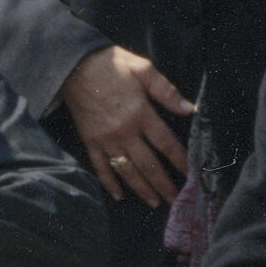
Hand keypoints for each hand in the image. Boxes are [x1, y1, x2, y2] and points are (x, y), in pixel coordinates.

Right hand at [60, 47, 194, 206]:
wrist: (74, 65)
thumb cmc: (112, 64)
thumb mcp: (142, 69)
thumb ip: (166, 90)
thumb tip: (190, 109)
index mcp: (140, 113)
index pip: (166, 143)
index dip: (180, 160)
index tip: (191, 173)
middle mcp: (124, 131)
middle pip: (148, 164)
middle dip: (164, 184)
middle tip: (176, 199)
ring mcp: (105, 139)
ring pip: (127, 171)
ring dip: (142, 189)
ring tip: (154, 202)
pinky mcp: (90, 141)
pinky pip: (101, 167)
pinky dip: (109, 183)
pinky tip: (119, 196)